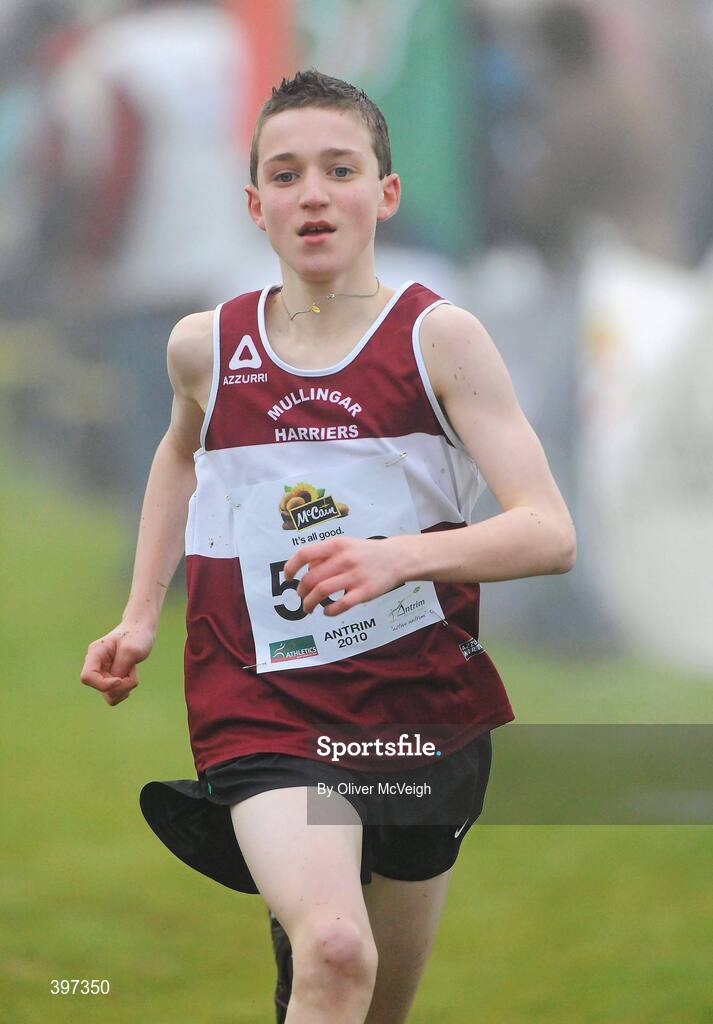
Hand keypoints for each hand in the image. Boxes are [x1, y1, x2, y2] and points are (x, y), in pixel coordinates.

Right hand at [80, 621, 155, 705]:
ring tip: (132, 672)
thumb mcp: (131, 651)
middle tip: (133, 671)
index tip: (120, 679)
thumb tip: (113, 687)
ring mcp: (102, 672)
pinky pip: (115, 694)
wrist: (141, 629)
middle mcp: (95, 664)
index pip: (87, 677)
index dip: (104, 684)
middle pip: (102, 689)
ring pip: (109, 695)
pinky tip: (131, 676)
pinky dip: (126, 689)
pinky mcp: (110, 678)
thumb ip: (120, 669)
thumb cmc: (137, 636)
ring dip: (125, 688)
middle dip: (121, 686)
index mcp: (95, 653)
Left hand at [283, 535, 407, 616]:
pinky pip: (341, 605)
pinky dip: (329, 611)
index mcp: (336, 545)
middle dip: (301, 592)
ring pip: (322, 592)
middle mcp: (344, 558)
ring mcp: (355, 576)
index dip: (290, 567)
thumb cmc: (366, 552)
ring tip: (308, 608)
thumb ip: (324, 555)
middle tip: (301, 598)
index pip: (304, 554)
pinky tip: (327, 611)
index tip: (287, 578)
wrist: (397, 558)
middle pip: (310, 578)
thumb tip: (305, 570)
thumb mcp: (345, 544)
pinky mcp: (365, 592)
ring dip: (310, 603)